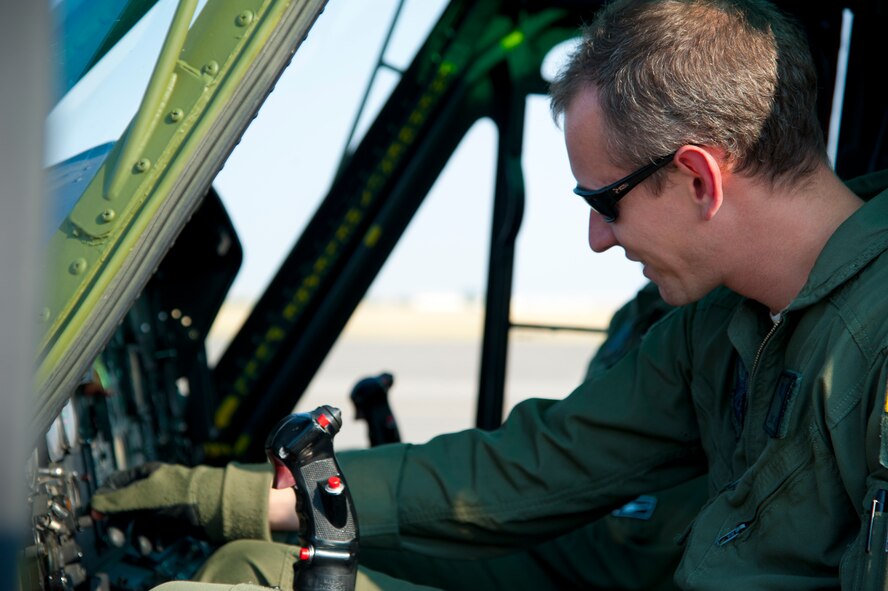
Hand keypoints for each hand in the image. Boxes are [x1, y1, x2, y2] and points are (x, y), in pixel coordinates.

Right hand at [91, 462, 225, 546]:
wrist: (215, 507)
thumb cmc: (180, 494)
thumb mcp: (143, 495)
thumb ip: (117, 500)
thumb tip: (95, 503)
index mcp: (146, 475)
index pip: (116, 485)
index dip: (104, 502)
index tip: (95, 518)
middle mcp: (155, 490)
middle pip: (127, 510)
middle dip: (120, 526)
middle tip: (116, 540)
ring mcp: (167, 506)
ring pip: (143, 525)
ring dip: (140, 538)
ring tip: (146, 547)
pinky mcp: (178, 522)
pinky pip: (159, 534)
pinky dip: (156, 540)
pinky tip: (160, 544)